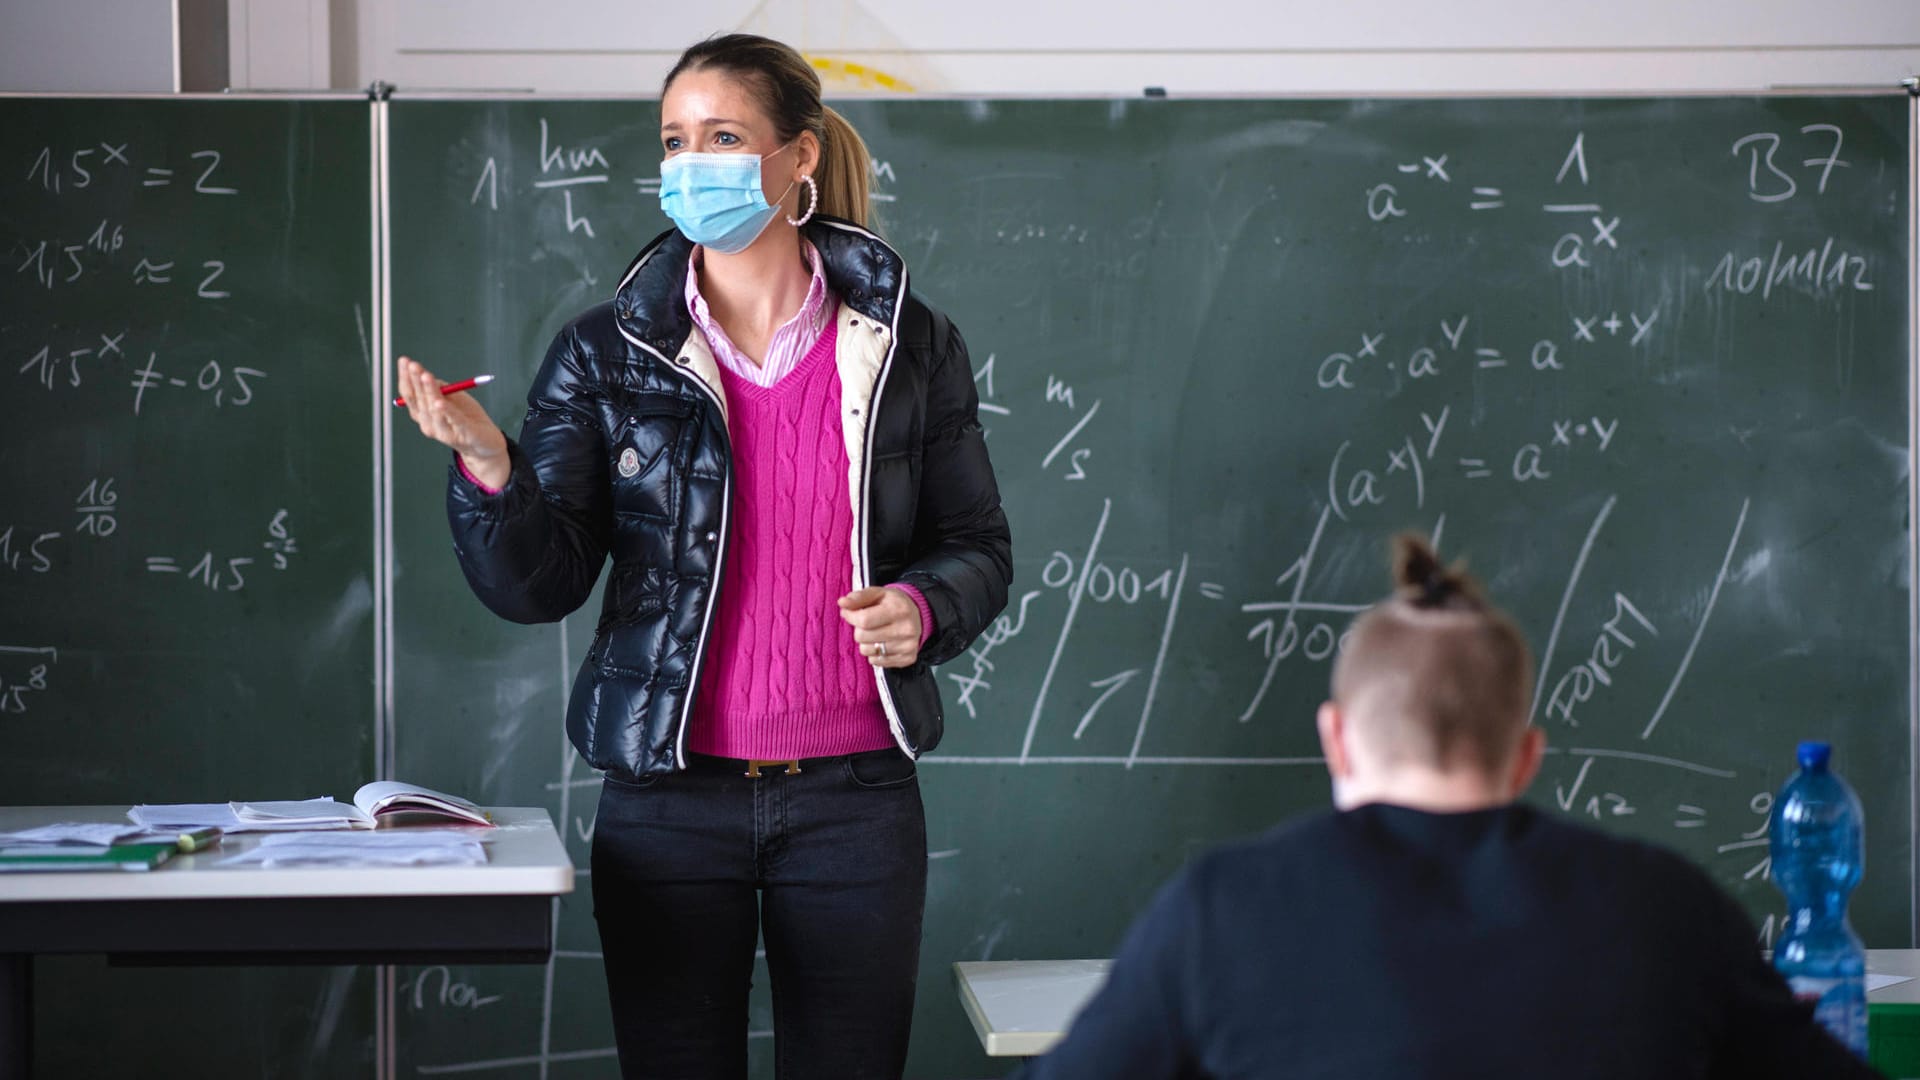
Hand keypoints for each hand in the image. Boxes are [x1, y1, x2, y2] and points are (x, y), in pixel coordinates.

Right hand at [396, 355, 508, 488]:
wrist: (485, 444)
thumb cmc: (466, 418)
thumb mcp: (453, 399)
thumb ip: (441, 389)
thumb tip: (427, 376)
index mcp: (424, 415)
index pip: (410, 395)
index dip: (406, 378)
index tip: (404, 360)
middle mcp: (429, 424)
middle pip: (419, 400)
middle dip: (415, 380)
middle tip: (413, 365)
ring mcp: (444, 432)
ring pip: (433, 409)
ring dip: (429, 391)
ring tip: (425, 376)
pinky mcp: (463, 434)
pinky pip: (453, 420)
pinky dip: (446, 410)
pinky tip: (439, 402)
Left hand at [838, 587, 921, 668]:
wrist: (918, 615)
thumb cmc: (893, 604)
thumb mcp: (877, 593)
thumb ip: (858, 597)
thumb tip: (842, 602)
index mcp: (898, 609)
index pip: (864, 620)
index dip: (850, 617)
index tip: (848, 613)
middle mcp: (906, 629)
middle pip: (863, 637)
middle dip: (859, 630)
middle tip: (867, 624)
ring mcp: (908, 646)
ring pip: (867, 651)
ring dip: (866, 643)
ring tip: (876, 633)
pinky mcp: (908, 659)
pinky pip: (876, 662)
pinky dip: (875, 653)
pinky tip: (883, 643)